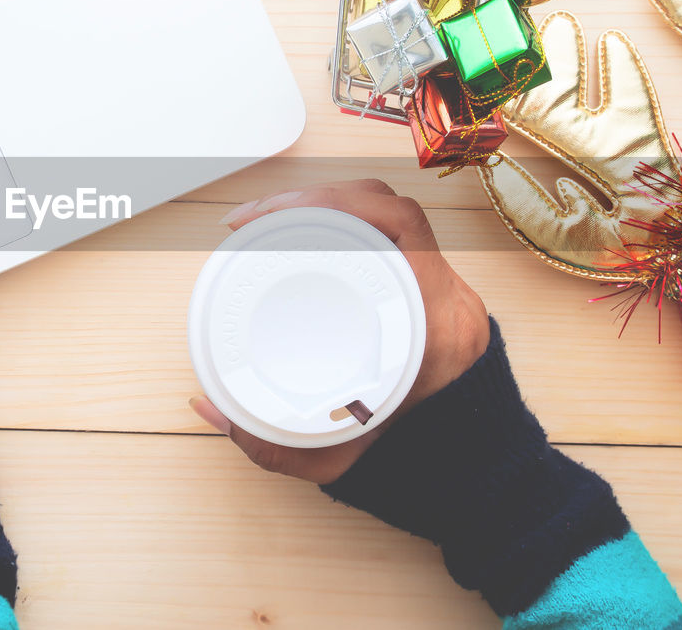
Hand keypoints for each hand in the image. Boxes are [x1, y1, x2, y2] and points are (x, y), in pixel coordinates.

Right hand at [190, 179, 489, 483]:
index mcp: (438, 322)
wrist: (473, 482)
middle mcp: (451, 297)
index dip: (332, 200)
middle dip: (315, 197)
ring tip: (277, 218)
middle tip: (256, 216)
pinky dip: (353, 226)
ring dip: (333, 206)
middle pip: (389, 208)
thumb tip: (208, 405)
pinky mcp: (440, 296)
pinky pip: (399, 239)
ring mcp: (451, 292)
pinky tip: (314, 231)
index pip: (398, 225)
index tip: (273, 214)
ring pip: (393, 218)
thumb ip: (266, 439)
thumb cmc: (412, 467)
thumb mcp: (332, 456)